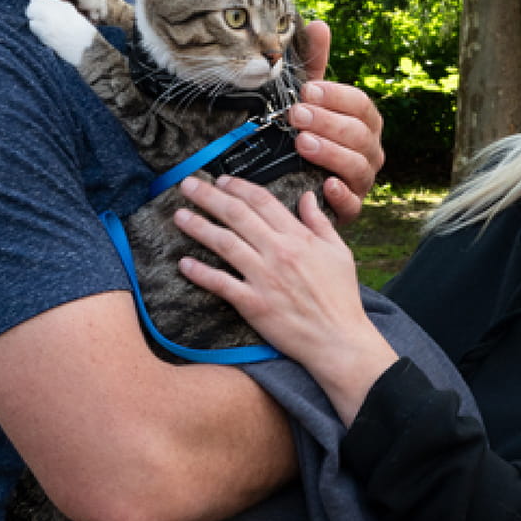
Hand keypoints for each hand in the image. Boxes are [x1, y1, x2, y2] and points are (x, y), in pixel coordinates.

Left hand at [174, 175, 398, 423]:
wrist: (338, 340)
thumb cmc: (341, 297)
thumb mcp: (339, 252)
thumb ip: (320, 222)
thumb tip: (308, 196)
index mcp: (299, 237)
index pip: (262, 201)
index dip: (238, 187)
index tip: (221, 180)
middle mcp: (278, 252)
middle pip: (237, 215)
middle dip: (209, 196)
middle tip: (188, 185)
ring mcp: (264, 278)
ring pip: (224, 244)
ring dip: (198, 226)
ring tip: (179, 215)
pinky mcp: (253, 304)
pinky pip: (221, 284)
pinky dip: (201, 273)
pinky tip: (184, 263)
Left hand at [294, 20, 384, 225]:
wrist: (293, 186)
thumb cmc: (305, 137)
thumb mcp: (307, 103)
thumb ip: (315, 67)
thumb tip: (319, 24)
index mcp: (364, 122)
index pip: (360, 104)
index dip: (335, 97)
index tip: (306, 90)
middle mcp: (370, 151)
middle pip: (359, 134)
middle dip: (328, 122)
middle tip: (296, 114)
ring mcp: (362, 181)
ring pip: (358, 167)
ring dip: (331, 153)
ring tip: (301, 143)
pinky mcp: (350, 210)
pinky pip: (354, 205)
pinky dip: (342, 195)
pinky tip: (325, 186)